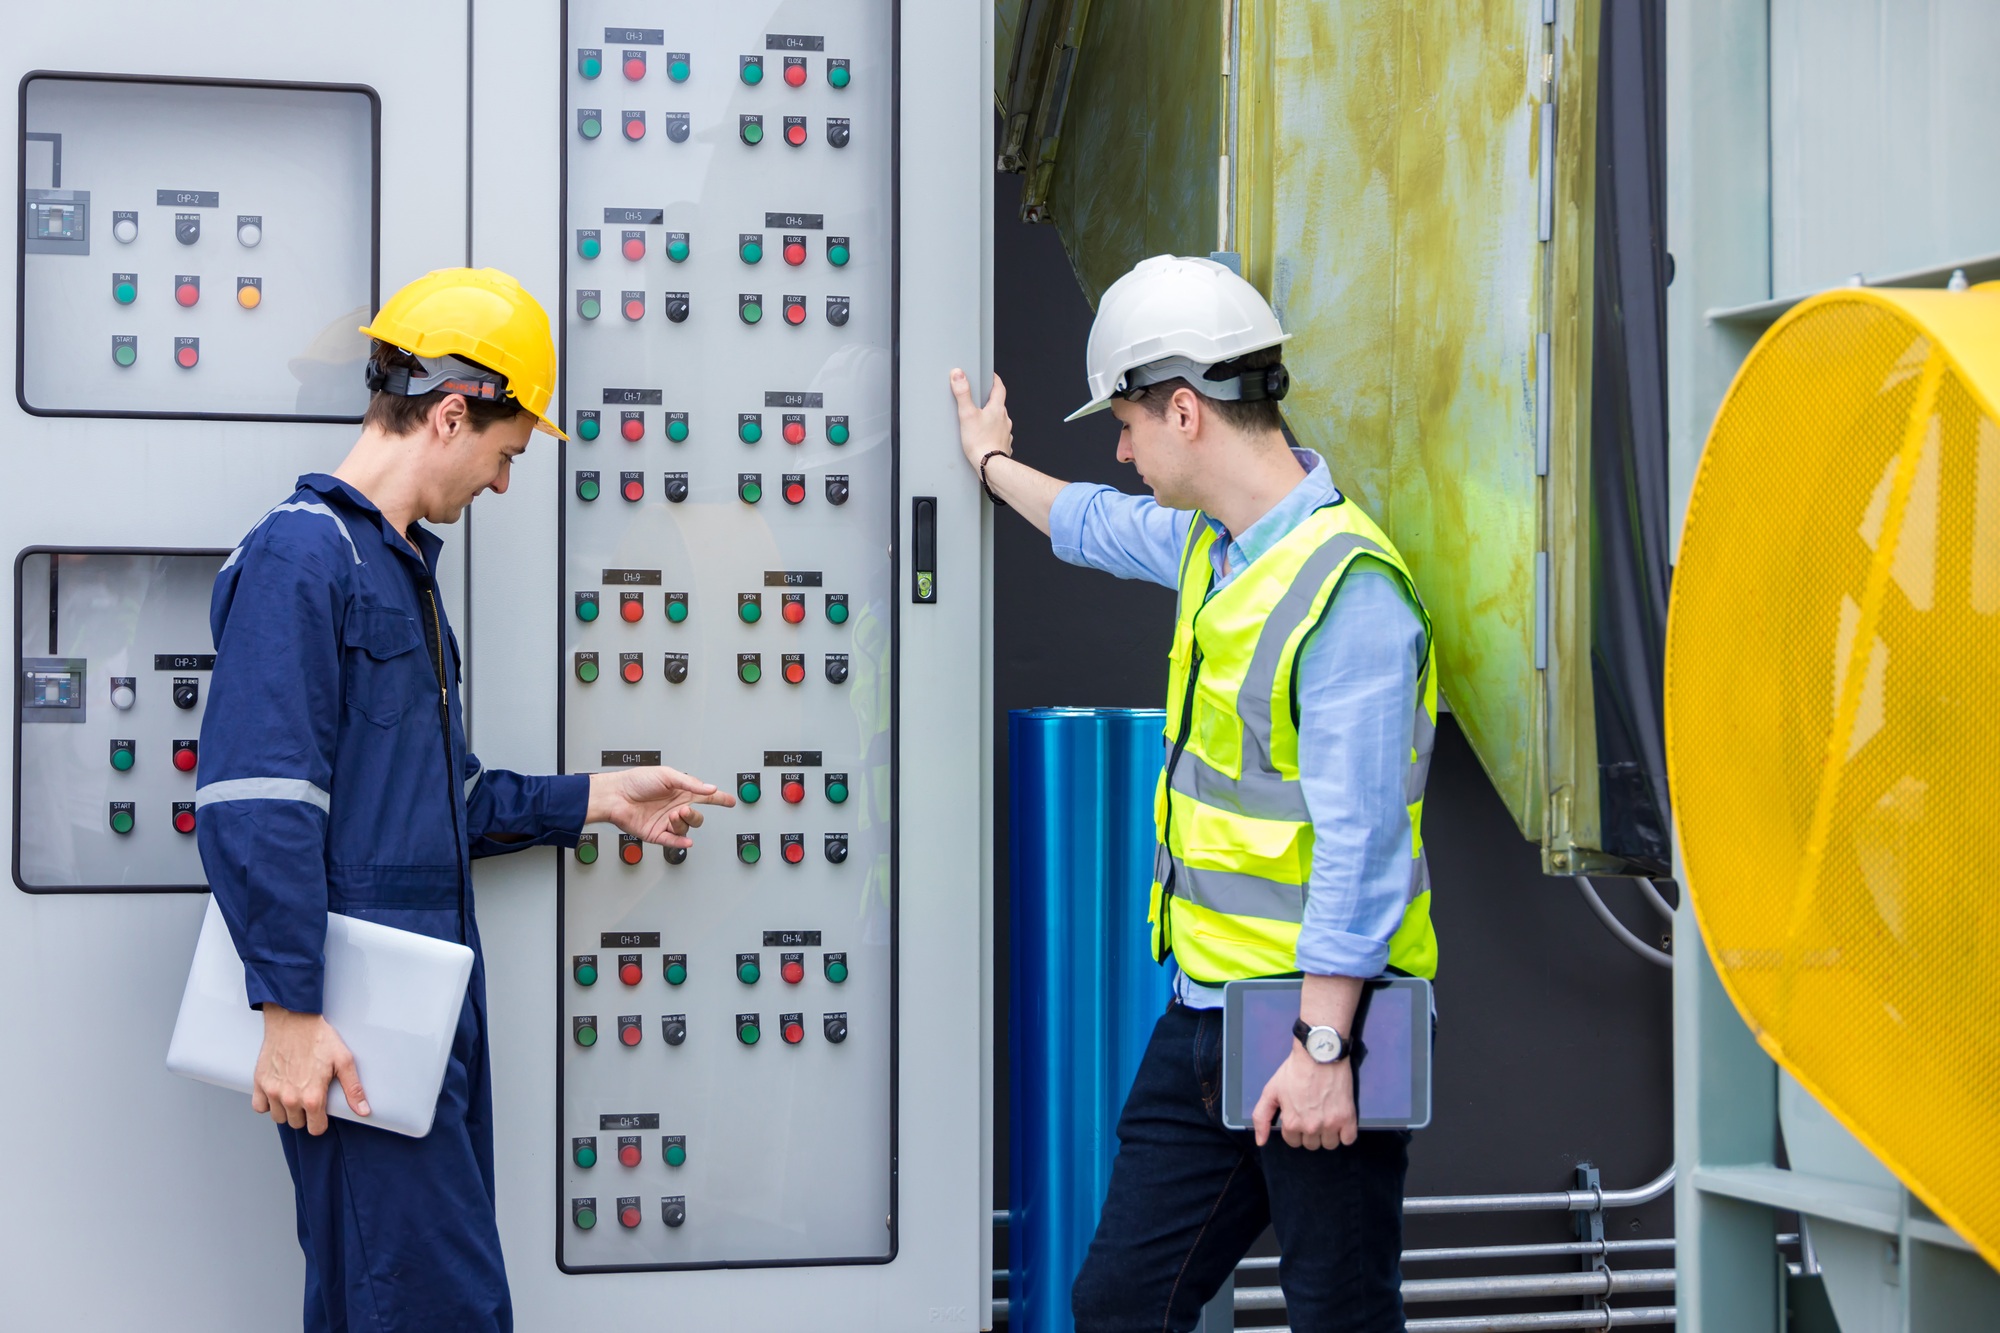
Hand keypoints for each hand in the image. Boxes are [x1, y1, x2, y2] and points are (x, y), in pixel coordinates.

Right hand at [251, 1005, 367, 1135]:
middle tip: (310, 1098)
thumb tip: (363, 1111)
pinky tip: (278, 1093)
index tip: (322, 1112)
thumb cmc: (320, 1038)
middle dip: (305, 1115)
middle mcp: (290, 1098)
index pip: (316, 1129)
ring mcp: (272, 1091)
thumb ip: (354, 1089)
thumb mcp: (344, 1061)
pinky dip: (267, 1104)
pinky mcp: (259, 1082)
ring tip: (296, 1095)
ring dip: (287, 1111)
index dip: (321, 1122)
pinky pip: (259, 1107)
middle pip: (297, 1124)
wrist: (294, 1019)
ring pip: (279, 1118)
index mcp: (312, 1096)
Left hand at [587, 766, 734, 847]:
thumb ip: (690, 783)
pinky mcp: (657, 834)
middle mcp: (674, 807)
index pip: (705, 796)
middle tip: (684, 810)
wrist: (614, 796)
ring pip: (686, 828)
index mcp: (680, 791)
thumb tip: (710, 789)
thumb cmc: (635, 781)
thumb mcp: (666, 775)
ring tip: (672, 816)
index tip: (731, 801)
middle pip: (697, 817)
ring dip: (683, 823)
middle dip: (695, 815)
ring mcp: (666, 821)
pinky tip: (685, 840)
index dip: (719, 798)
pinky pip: (673, 841)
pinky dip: (681, 842)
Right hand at [949, 369, 1012, 470]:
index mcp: (997, 409)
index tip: (991, 376)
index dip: (995, 380)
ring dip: (991, 417)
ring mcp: (1005, 433)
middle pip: (999, 404)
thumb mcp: (967, 414)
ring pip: (999, 420)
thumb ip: (963, 393)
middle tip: (981, 397)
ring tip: (979, 419)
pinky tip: (984, 436)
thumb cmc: (980, 442)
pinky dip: (992, 432)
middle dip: (990, 399)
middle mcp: (1004, 419)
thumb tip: (959, 375)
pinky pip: (998, 434)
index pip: (999, 388)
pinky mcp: (1003, 445)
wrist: (991, 465)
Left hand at [1252, 1045, 1357, 1150]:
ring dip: (1328, 1134)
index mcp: (1291, 1123)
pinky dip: (1345, 1134)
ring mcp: (1330, 1124)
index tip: (1300, 1115)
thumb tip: (1260, 1141)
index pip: (1293, 1142)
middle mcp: (1310, 1127)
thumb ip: (1261, 1117)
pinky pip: (1348, 1140)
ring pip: (1329, 1144)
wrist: (1319, 1053)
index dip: (1295, 1129)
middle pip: (1312, 1145)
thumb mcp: (1271, 1091)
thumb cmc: (1294, 1070)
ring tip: (1326, 1116)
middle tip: (1313, 1114)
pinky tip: (1340, 1120)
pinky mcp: (1348, 1118)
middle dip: (1310, 1133)